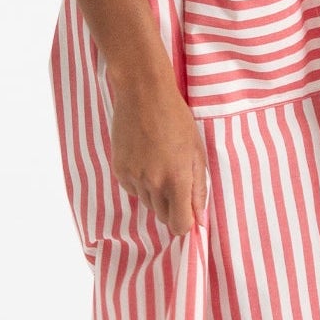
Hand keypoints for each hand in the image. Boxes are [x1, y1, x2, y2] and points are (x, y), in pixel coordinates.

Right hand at [107, 67, 208, 235]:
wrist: (143, 94)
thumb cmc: (176, 119)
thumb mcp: (197, 151)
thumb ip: (199, 187)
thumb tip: (200, 217)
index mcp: (176, 179)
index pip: (179, 225)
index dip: (186, 223)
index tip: (189, 214)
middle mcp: (153, 184)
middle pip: (163, 216)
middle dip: (173, 206)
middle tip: (177, 180)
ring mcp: (133, 178)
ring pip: (147, 203)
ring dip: (156, 193)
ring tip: (160, 163)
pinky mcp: (119, 170)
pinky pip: (133, 189)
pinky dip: (140, 182)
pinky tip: (146, 158)